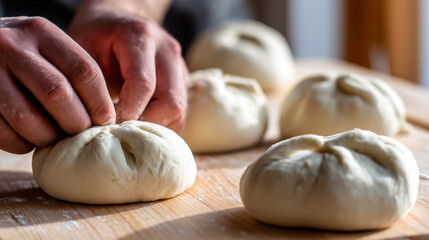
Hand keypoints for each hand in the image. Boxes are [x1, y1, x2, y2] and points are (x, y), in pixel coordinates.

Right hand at [0, 17, 114, 153]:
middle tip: (81, 133)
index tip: (105, 120)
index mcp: (41, 32)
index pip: (84, 70)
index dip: (100, 102)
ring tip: (56, 138)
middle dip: (76, 122)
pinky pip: (3, 132)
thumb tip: (104, 118)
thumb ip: (72, 73)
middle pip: (58, 93)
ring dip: (48, 137)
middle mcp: (12, 46)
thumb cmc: (24, 57)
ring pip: (28, 117)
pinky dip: (22, 144)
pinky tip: (29, 140)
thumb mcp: (47, 48)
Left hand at [68, 1, 187, 131]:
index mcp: (142, 37)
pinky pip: (179, 114)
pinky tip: (137, 123)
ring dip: (153, 126)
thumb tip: (97, 126)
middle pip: (171, 103)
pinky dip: (160, 125)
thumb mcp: (83, 51)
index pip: (143, 85)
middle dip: (145, 124)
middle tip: (119, 131)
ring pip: (179, 112)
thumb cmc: (94, 37)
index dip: (126, 112)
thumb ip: (92, 84)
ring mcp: (179, 66)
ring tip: (127, 129)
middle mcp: (168, 51)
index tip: (106, 125)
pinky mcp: (182, 81)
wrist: (116, 21)